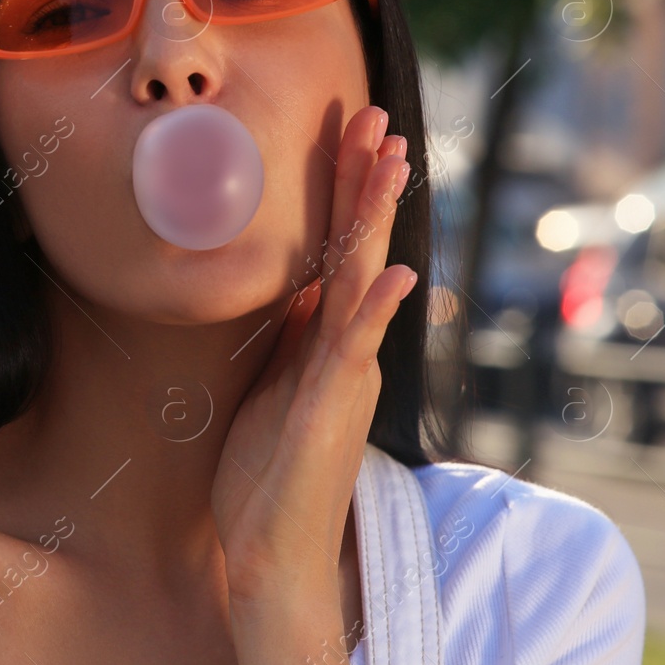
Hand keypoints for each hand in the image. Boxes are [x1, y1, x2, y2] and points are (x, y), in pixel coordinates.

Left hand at [210, 104, 416, 601]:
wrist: (271, 549)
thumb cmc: (271, 473)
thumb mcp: (276, 385)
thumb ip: (296, 336)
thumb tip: (301, 286)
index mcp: (326, 339)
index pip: (338, 248)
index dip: (344, 191)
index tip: (351, 132)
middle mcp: (345, 349)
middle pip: (358, 248)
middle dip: (366, 182)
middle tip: (378, 115)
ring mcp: (344, 376)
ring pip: (363, 283)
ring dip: (376, 221)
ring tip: (392, 161)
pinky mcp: (333, 409)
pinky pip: (356, 350)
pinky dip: (377, 310)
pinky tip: (393, 273)